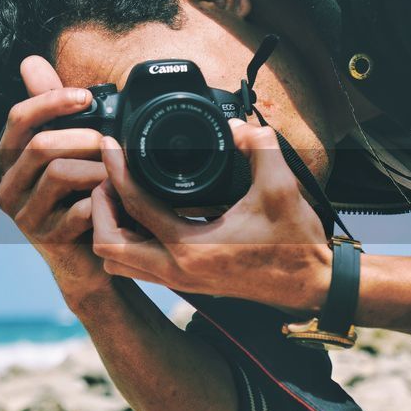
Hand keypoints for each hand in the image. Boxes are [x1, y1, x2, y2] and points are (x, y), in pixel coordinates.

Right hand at [0, 56, 110, 297]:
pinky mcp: (47, 240)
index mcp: (9, 159)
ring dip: (98, 167)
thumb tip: (29, 62)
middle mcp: (7, 186)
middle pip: (41, 146)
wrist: (91, 256)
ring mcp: (25, 216)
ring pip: (60, 174)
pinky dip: (103, 200)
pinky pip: (77, 209)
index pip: (18, 119)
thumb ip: (50, 109)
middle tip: (113, 142)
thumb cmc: (81, 192)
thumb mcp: (67, 148)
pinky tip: (118, 199)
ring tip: (119, 170)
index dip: (51, 101)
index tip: (86, 97)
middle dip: (85, 137)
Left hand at [89, 120, 331, 316]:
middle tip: (109, 177)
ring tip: (120, 196)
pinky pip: (136, 265)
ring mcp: (178, 281)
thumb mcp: (281, 188)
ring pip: (117, 262)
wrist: (311, 285)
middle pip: (107, 245)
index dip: (116, 169)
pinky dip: (127, 241)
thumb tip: (237, 125)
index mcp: (191, 248)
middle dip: (99, 208)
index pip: (134, 206)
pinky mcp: (184, 282)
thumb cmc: (296, 244)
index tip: (111, 146)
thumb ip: (259, 147)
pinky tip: (142, 214)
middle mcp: (176, 270)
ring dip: (110, 229)